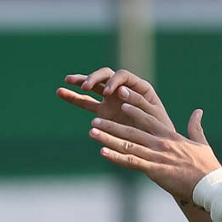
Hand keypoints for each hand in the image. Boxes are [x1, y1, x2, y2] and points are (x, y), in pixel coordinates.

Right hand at [57, 67, 174, 131]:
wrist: (156, 146)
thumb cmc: (160, 129)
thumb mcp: (154, 115)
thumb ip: (139, 103)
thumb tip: (121, 92)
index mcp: (138, 87)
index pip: (122, 75)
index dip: (113, 81)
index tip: (107, 92)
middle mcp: (124, 90)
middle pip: (106, 75)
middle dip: (95, 78)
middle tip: (85, 86)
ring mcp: (112, 100)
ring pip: (93, 86)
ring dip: (81, 81)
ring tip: (67, 80)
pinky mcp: (102, 112)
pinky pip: (86, 102)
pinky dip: (74, 97)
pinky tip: (60, 92)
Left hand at [89, 102, 221, 201]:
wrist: (207, 183)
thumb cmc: (206, 164)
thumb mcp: (201, 142)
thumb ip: (195, 126)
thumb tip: (198, 111)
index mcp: (170, 136)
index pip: (149, 119)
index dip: (134, 109)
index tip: (122, 101)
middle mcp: (160, 143)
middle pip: (132, 130)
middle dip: (112, 124)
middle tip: (96, 118)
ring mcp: (156, 156)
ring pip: (127, 144)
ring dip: (108, 138)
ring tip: (92, 131)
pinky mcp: (154, 170)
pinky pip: (131, 162)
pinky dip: (116, 156)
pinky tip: (102, 151)